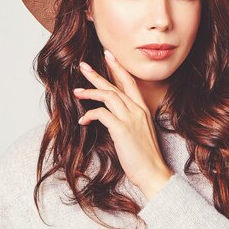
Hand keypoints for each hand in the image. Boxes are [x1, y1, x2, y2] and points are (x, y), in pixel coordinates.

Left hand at [73, 50, 172, 199]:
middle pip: (115, 85)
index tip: (108, 56)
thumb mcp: (139, 133)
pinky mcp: (122, 129)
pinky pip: (101, 114)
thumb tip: (111, 117)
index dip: (118, 68)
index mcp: (142, 109)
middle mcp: (137, 110)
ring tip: (76, 91)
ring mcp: (130, 118)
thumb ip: (128, 121)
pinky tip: (82, 121)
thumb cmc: (145, 157)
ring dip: (90, 92)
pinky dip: (90, 115)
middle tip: (83, 65)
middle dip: (98, 74)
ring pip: (108, 96)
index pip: (130, 82)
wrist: (153, 173)